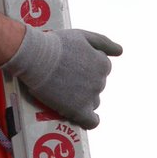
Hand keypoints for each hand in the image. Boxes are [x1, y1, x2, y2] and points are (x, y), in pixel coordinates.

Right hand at [1, 25, 121, 128]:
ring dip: (83, 99)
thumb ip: (104, 42)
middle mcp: (100, 82)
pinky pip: (91, 122)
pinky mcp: (78, 110)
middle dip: (83, 83)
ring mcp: (90, 97)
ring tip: (64, 93)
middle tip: (63, 78)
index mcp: (103, 64)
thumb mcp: (83, 35)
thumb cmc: (56, 44)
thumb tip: (120, 51)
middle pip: (96, 86)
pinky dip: (90, 121)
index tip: (72, 66)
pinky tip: (82, 117)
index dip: (86, 68)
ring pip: (93, 102)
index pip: (100, 70)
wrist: (35, 57)